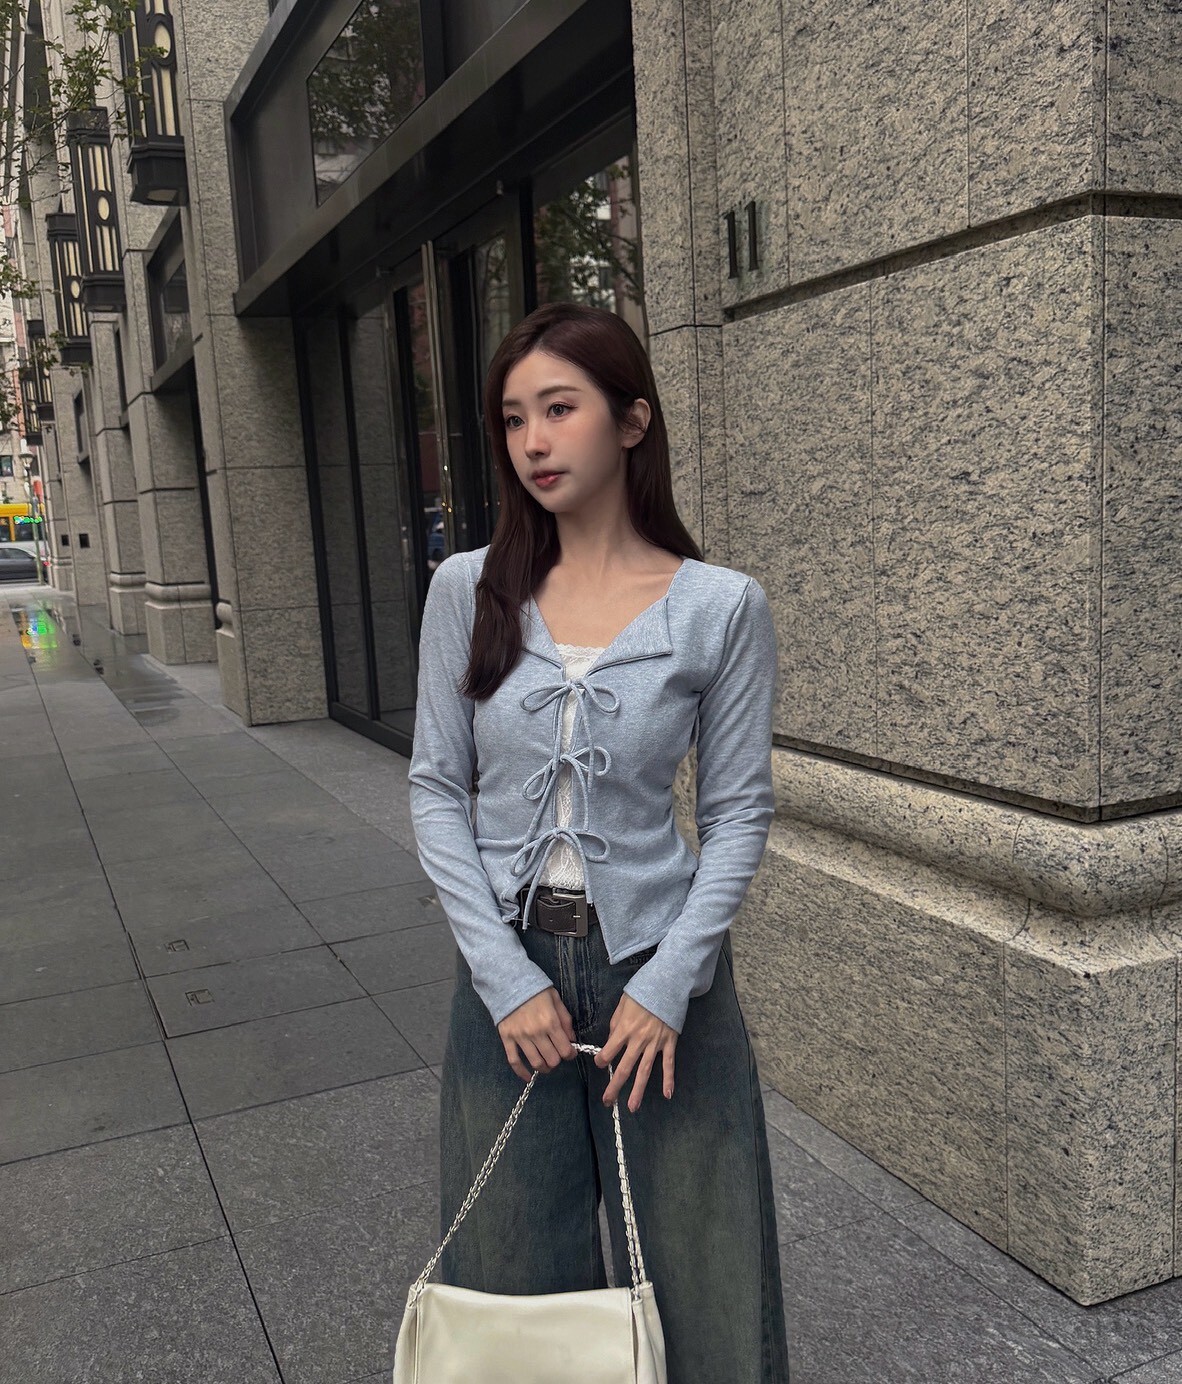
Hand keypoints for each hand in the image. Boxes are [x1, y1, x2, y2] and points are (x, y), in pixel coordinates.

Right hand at [497, 987, 576, 1081]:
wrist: (508, 981)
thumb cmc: (535, 989)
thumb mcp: (555, 999)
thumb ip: (565, 1019)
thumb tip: (571, 1039)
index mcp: (550, 1022)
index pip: (564, 1049)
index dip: (570, 1054)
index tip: (570, 1053)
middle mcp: (536, 1032)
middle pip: (552, 1059)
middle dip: (557, 1060)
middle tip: (557, 1055)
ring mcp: (520, 1037)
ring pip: (535, 1062)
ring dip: (544, 1067)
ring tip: (547, 1065)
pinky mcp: (506, 1038)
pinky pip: (514, 1060)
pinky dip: (521, 1072)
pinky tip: (528, 1077)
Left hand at [596, 994, 676, 1112]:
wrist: (667, 985)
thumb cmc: (642, 992)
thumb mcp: (622, 1004)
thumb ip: (616, 1023)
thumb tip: (612, 1040)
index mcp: (625, 1029)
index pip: (609, 1051)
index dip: (602, 1059)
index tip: (599, 1064)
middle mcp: (639, 1040)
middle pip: (625, 1067)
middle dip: (614, 1086)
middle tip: (607, 1101)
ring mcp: (655, 1043)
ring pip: (645, 1071)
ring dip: (638, 1090)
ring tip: (632, 1107)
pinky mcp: (669, 1043)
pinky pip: (669, 1064)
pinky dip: (669, 1079)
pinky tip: (667, 1094)